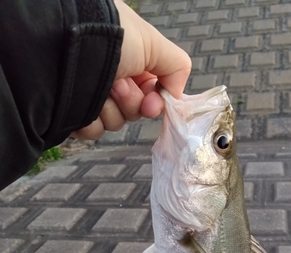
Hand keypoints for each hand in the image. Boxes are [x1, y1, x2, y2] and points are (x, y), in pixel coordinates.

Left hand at [72, 0, 190, 139]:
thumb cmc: (111, 37)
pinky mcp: (73, 114)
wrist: (67, 44)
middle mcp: (112, 81)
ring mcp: (92, 98)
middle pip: (134, 112)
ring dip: (110, 110)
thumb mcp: (153, 43)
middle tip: (117, 84)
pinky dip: (91, 121)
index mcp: (131, 65)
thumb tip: (176, 96)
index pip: (151, 96)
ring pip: (115, 124)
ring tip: (99, 87)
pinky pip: (92, 131)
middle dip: (129, 102)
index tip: (150, 104)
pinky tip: (84, 104)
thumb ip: (177, 67)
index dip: (153, 103)